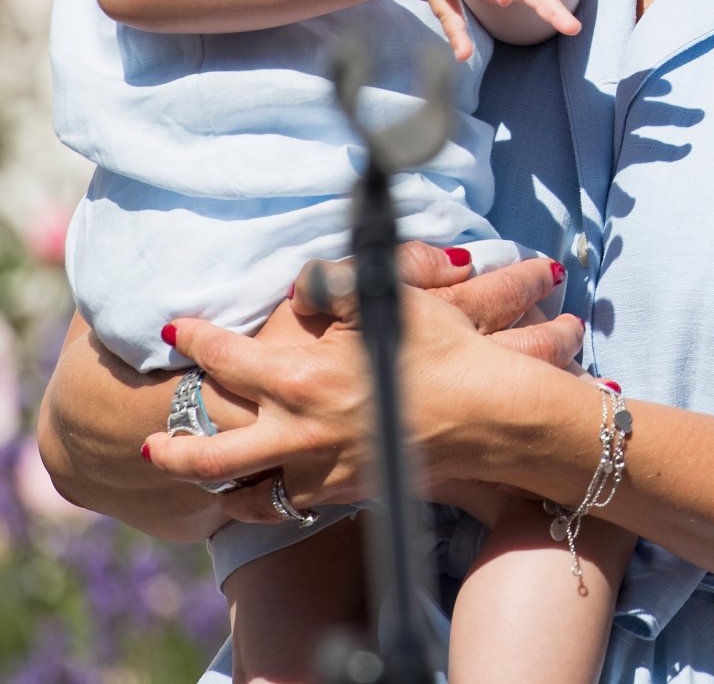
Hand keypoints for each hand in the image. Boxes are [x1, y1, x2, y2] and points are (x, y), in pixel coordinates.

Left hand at [141, 244, 580, 519]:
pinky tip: (265, 484)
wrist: (490, 416)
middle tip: (150, 440)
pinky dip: (266, 497)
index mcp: (302, 379)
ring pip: (246, 490)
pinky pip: (289, 503)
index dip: (196, 341)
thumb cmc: (442, 350)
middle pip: (212, 454)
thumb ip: (333, 284)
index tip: (175, 329)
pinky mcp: (346, 493)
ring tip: (196, 473)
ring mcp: (321, 470)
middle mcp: (300, 433)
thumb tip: (296, 283)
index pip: (227, 359)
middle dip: (173, 448)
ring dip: (214, 481)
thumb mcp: (387, 299)